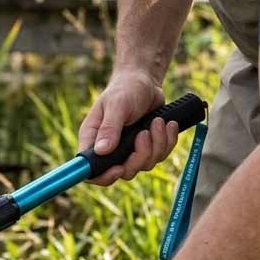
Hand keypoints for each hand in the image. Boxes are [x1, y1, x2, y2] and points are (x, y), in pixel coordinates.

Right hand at [78, 70, 178, 185]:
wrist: (145, 82)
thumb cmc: (125, 89)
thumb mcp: (116, 105)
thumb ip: (109, 128)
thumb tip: (102, 151)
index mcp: (93, 141)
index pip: (91, 171)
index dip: (104, 176)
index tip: (119, 168)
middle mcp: (109, 150)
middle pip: (123, 172)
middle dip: (139, 157)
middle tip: (144, 134)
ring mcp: (128, 151)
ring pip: (144, 165)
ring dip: (156, 145)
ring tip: (158, 122)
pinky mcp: (146, 148)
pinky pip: (159, 156)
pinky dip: (167, 142)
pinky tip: (167, 125)